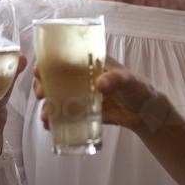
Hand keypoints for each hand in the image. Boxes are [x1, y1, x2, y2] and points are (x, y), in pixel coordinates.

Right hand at [33, 59, 172, 134]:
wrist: (146, 113)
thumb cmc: (138, 88)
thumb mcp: (129, 79)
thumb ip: (117, 79)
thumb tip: (100, 84)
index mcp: (89, 64)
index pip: (64, 58)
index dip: (48, 62)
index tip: (39, 70)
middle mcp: (81, 78)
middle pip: (54, 78)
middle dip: (42, 84)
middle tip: (41, 93)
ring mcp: (80, 96)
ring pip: (56, 97)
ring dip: (46, 105)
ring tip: (46, 116)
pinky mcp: (83, 113)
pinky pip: (65, 115)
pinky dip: (55, 121)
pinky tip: (50, 126)